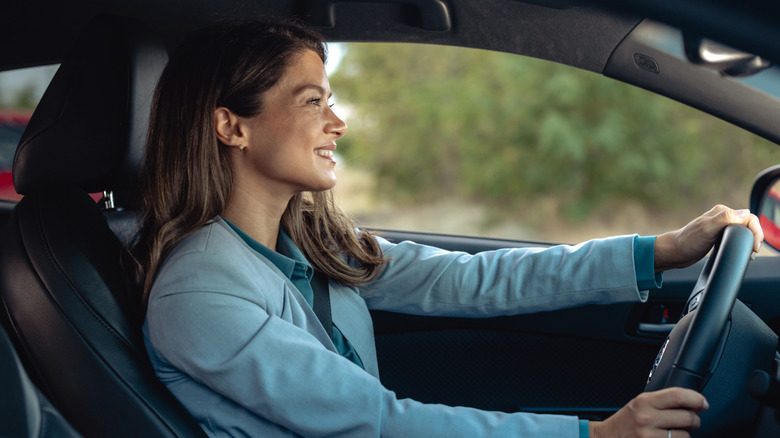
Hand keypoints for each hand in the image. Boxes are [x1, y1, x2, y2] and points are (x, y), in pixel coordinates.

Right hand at [590, 387, 707, 437]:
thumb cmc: (624, 423)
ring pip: (685, 436)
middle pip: (687, 417)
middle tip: (692, 421)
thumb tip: (691, 403)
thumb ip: (661, 402)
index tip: (703, 403)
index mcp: (644, 402)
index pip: (678, 396)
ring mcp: (649, 437)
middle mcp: (647, 418)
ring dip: (685, 435)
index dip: (696, 399)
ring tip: (674, 433)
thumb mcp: (639, 405)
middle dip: (695, 420)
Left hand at [654, 205, 763, 272]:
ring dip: (750, 242)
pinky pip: (736, 238)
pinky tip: (741, 252)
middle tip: (753, 252)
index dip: (756, 232)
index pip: (749, 218)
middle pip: (748, 224)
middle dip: (755, 238)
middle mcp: (723, 217)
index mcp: (722, 212)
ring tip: (749, 254)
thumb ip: (725, 219)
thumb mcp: (707, 229)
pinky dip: (742, 245)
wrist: (675, 252)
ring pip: (744, 232)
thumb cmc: (688, 241)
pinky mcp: (718, 236)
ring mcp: (721, 227)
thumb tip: (745, 213)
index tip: (754, 247)